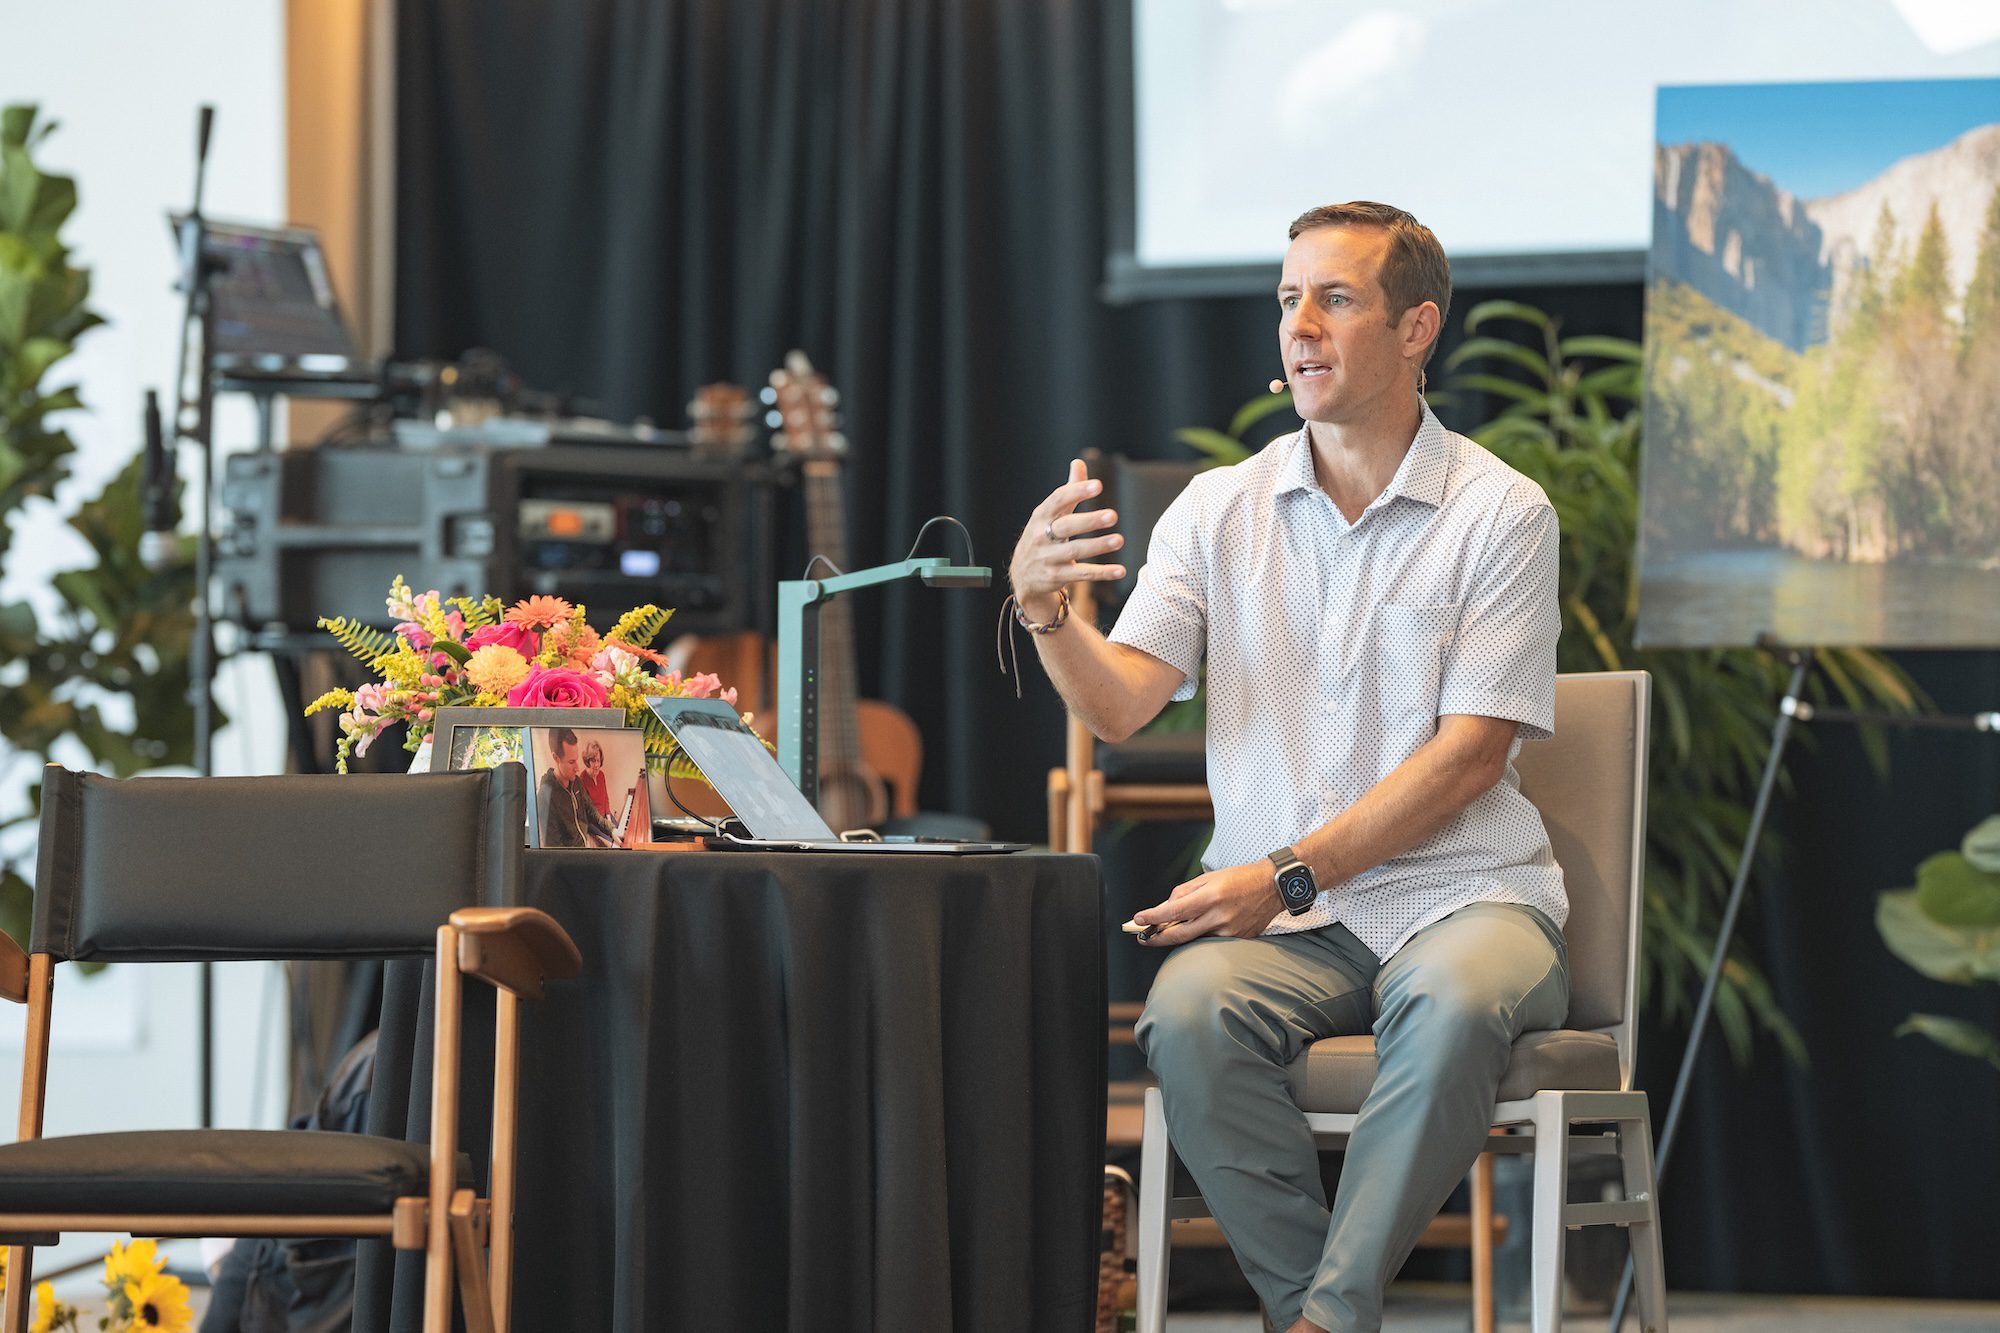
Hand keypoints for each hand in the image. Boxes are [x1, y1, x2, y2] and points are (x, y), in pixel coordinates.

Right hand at [1008, 459, 1126, 617]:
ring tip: (1119, 540)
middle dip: (1089, 521)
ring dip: (1098, 546)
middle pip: (1066, 526)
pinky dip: (1102, 573)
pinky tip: (1120, 571)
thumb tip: (1079, 463)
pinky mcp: (1057, 576)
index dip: (1077, 491)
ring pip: (1075, 551)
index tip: (1098, 485)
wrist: (1023, 575)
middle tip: (1113, 515)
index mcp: (1041, 516)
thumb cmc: (1041, 537)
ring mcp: (1049, 558)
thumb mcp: (1049, 514)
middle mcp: (1042, 536)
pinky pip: (1082, 574)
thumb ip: (1067, 491)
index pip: (1058, 500)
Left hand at [1132, 860, 1283, 946]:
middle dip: (1157, 938)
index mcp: (1210, 896)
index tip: (1139, 920)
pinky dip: (1200, 935)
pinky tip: (1200, 926)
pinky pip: (1211, 941)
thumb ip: (1185, 892)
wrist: (1273, 887)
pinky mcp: (1237, 939)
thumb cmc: (1240, 878)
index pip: (1173, 911)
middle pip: (1179, 934)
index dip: (1153, 917)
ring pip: (1194, 939)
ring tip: (1168, 929)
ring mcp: (1229, 931)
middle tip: (1144, 937)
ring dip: (1179, 935)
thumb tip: (1167, 906)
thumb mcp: (1209, 877)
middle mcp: (1218, 916)